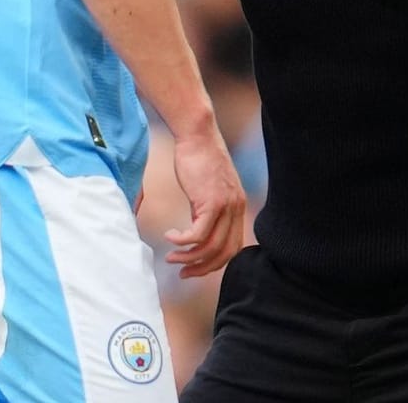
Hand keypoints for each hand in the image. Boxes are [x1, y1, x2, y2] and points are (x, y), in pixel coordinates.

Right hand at [164, 125, 245, 278]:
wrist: (197, 134)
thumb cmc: (197, 157)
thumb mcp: (207, 188)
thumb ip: (207, 208)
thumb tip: (195, 229)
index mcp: (237, 207)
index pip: (233, 248)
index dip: (215, 263)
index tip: (196, 267)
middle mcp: (236, 209)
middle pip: (224, 254)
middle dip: (202, 268)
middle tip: (183, 273)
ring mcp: (225, 206)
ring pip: (210, 247)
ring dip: (188, 258)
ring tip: (172, 258)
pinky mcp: (211, 201)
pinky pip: (197, 235)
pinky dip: (182, 242)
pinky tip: (170, 237)